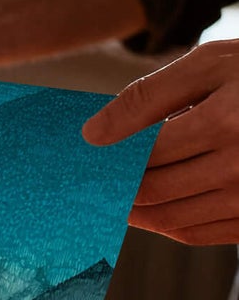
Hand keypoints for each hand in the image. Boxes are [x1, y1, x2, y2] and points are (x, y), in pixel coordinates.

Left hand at [84, 41, 238, 245]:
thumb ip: (147, 97)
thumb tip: (91, 134)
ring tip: (108, 196)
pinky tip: (147, 208)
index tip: (77, 162)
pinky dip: (163, 225)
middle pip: (150, 190)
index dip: (104, 161)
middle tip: (82, 185)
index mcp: (225, 123)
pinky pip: (196, 233)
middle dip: (111, 188)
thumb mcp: (209, 65)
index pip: (140, 155)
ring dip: (131, 211)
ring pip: (167, 219)